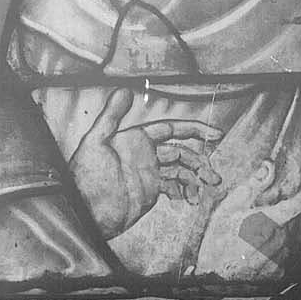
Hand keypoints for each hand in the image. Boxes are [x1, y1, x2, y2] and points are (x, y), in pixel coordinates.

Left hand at [70, 88, 222, 238]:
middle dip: (200, 160)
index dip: (193, 129)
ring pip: (180, 171)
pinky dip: (185, 191)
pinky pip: (173, 187)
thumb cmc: (86, 174)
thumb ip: (111, 115)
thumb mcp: (96, 141)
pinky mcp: (149, 192)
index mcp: (136, 139)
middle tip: (214, 174)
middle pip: (181, 151)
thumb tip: (124, 89)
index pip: (171, 129)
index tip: (215, 133)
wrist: (85, 210)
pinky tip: (189, 199)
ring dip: (196, 177)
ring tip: (208, 188)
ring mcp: (148, 174)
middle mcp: (145, 154)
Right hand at [195, 159, 300, 280]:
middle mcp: (280, 241)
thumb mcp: (229, 207)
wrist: (213, 273)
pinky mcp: (279, 273)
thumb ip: (252, 186)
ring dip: (274, 235)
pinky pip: (281, 256)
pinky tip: (253, 254)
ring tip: (249, 241)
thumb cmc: (219, 237)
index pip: (297, 204)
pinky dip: (270, 251)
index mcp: (269, 221)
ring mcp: (281, 259)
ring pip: (286, 239)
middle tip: (254, 222)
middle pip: (289, 222)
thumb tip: (268, 166)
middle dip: (278, 217)